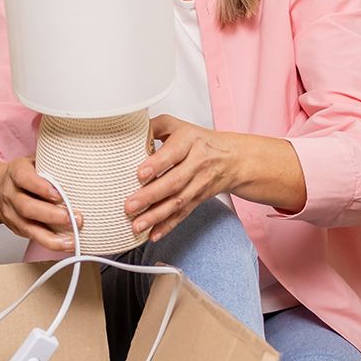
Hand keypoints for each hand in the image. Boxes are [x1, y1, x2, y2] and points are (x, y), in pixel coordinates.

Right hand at [0, 156, 81, 251]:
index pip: (24, 178)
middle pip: (27, 207)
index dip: (40, 187)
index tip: (58, 194)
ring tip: (72, 240)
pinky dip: (51, 243)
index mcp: (15, 173)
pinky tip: (67, 245)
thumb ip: (51, 160)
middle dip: (52, 215)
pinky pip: (33, 237)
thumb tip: (79, 157)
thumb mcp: (33, 161)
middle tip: (74, 218)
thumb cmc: (23, 174)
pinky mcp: (17, 228)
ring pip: (28, 227)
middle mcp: (11, 194)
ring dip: (52, 237)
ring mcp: (12, 214)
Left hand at [126, 115, 245, 240]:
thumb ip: (153, 126)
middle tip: (129, 206)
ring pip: (177, 202)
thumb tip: (128, 133)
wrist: (232, 158)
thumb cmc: (197, 141)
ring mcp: (198, 184)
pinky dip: (167, 226)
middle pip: (174, 181)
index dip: (157, 164)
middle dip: (150, 196)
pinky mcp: (198, 199)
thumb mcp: (177, 126)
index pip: (173, 152)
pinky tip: (153, 235)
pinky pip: (183, 215)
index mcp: (189, 141)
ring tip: (137, 225)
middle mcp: (196, 163)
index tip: (140, 174)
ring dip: (156, 216)